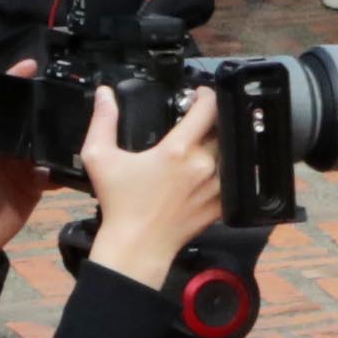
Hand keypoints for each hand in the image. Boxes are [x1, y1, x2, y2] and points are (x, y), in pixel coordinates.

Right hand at [65, 90, 229, 295]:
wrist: (138, 244)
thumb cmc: (119, 203)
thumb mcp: (100, 157)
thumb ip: (103, 121)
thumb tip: (104, 94)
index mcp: (177, 150)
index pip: (207, 109)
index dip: (207, 95)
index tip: (201, 93)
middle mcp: (204, 165)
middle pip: (224, 127)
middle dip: (216, 117)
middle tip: (204, 115)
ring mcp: (218, 185)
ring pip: (234, 151)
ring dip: (226, 141)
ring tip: (211, 137)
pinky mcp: (224, 203)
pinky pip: (238, 177)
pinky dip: (232, 166)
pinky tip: (218, 163)